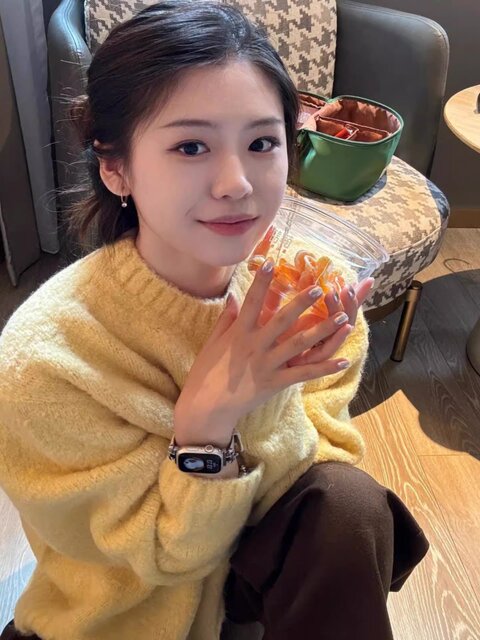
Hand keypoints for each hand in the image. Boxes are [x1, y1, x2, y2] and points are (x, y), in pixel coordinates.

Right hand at [174, 261, 357, 444]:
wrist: (206, 407)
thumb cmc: (207, 373)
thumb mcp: (213, 342)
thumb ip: (227, 318)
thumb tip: (233, 295)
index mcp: (239, 333)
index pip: (252, 302)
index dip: (262, 282)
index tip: (272, 263)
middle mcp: (255, 346)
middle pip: (282, 320)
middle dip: (302, 303)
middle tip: (320, 288)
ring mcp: (267, 364)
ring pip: (299, 344)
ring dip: (322, 331)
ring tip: (342, 318)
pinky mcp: (275, 382)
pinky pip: (303, 374)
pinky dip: (324, 369)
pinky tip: (343, 362)